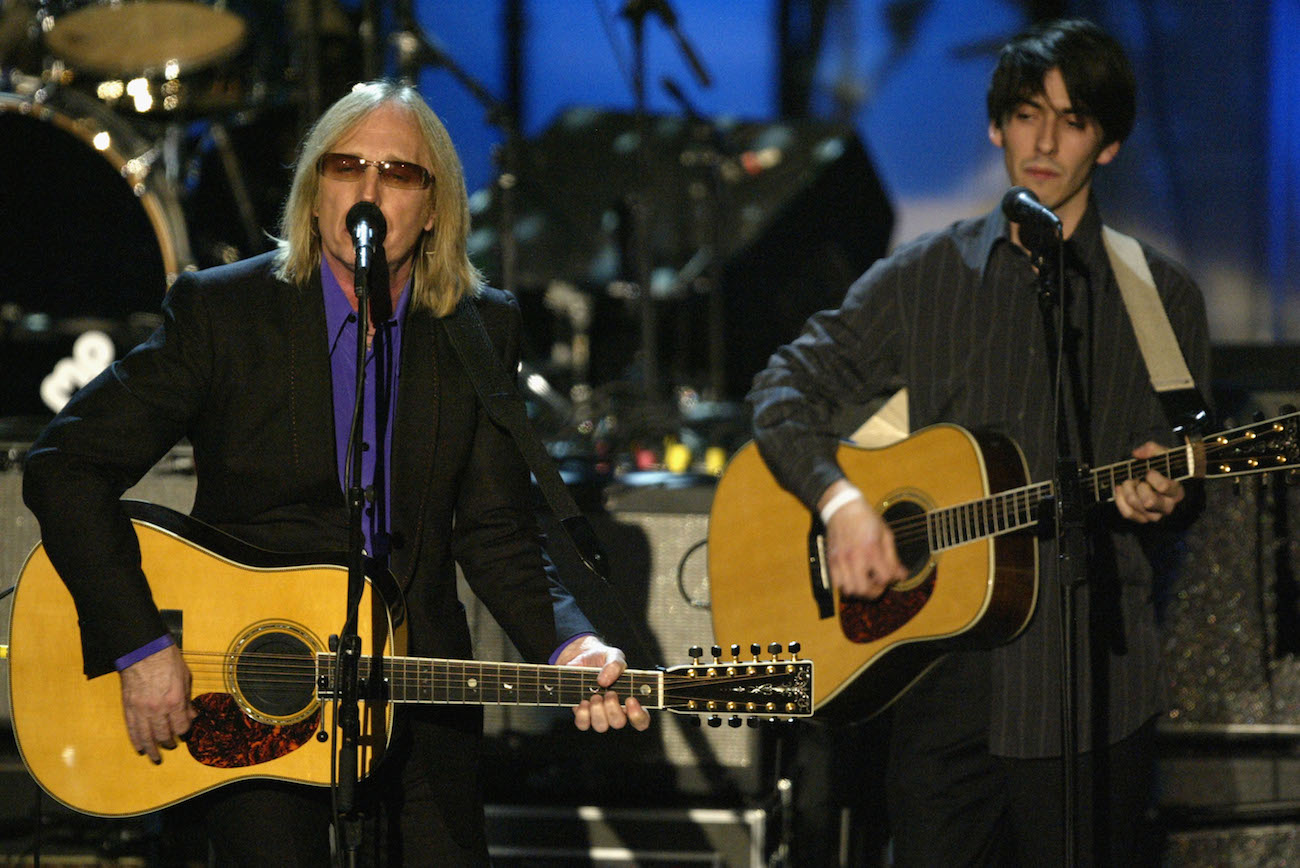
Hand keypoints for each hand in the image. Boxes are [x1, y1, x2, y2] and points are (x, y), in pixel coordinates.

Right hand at [120, 643, 195, 762]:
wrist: (143, 650)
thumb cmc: (167, 660)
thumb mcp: (185, 678)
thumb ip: (187, 700)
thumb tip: (192, 715)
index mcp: (175, 701)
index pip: (181, 726)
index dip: (184, 731)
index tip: (184, 730)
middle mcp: (158, 709)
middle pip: (163, 735)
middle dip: (168, 742)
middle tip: (171, 745)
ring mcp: (141, 709)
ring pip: (146, 736)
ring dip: (152, 749)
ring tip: (155, 757)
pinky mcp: (128, 707)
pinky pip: (132, 729)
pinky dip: (136, 740)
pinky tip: (140, 748)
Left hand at [556, 635, 651, 732]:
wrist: (579, 657)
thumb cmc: (602, 659)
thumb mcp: (614, 655)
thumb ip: (615, 664)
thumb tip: (605, 681)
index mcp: (630, 699)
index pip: (641, 719)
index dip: (638, 716)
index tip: (631, 700)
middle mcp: (615, 710)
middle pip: (618, 723)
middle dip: (613, 709)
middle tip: (610, 693)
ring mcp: (598, 714)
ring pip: (601, 726)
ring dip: (597, 711)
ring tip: (595, 695)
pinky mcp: (582, 714)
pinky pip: (583, 724)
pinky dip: (583, 714)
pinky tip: (583, 700)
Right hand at [820, 481, 906, 598]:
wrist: (842, 508)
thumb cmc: (866, 519)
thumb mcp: (886, 534)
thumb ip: (893, 557)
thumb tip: (902, 575)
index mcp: (871, 549)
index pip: (885, 577)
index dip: (892, 579)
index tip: (893, 574)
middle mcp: (854, 557)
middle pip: (864, 589)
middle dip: (875, 590)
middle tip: (879, 582)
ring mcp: (840, 560)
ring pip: (849, 590)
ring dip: (860, 590)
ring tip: (866, 580)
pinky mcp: (831, 561)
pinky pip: (836, 583)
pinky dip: (846, 585)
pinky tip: (853, 576)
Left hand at [1114, 441, 1184, 523]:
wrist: (1162, 482)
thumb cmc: (1164, 469)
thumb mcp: (1163, 455)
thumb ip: (1152, 449)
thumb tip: (1137, 454)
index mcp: (1176, 491)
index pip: (1164, 487)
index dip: (1152, 477)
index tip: (1149, 471)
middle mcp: (1168, 506)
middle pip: (1149, 501)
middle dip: (1138, 487)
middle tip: (1135, 478)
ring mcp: (1155, 515)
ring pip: (1136, 506)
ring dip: (1127, 491)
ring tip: (1128, 482)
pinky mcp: (1143, 518)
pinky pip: (1128, 513)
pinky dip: (1120, 500)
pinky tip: (1119, 489)